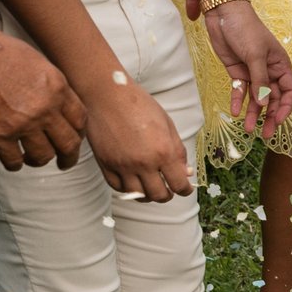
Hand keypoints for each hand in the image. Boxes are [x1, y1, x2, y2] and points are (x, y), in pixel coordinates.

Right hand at [0, 19, 88, 169]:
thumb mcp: (33, 59)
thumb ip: (48, 83)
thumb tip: (54, 98)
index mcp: (56, 86)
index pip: (79, 118)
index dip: (78, 133)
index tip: (74, 138)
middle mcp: (44, 107)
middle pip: (68, 143)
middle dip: (68, 156)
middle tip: (64, 161)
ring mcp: (22, 123)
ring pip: (43, 155)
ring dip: (38, 160)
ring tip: (32, 158)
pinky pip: (13, 160)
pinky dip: (14, 164)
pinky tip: (12, 160)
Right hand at [84, 76, 193, 200]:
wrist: (107, 95)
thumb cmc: (139, 105)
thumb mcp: (167, 125)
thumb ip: (177, 151)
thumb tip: (185, 172)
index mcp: (163, 152)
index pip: (179, 185)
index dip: (185, 190)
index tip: (185, 189)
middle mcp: (143, 163)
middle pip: (159, 196)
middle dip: (167, 195)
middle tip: (168, 189)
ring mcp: (122, 166)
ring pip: (138, 196)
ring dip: (147, 195)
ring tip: (151, 186)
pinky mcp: (106, 165)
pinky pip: (118, 188)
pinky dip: (128, 189)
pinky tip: (133, 181)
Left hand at [200, 0, 291, 139]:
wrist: (223, 13)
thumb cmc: (246, 29)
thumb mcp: (255, 55)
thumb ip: (260, 81)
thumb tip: (264, 105)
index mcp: (281, 65)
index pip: (289, 91)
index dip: (285, 107)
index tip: (277, 121)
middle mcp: (269, 71)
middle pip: (272, 99)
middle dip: (269, 117)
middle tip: (264, 134)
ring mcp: (253, 72)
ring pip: (256, 99)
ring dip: (253, 113)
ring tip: (247, 129)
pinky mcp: (238, 72)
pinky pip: (240, 91)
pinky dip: (237, 102)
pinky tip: (235, 113)